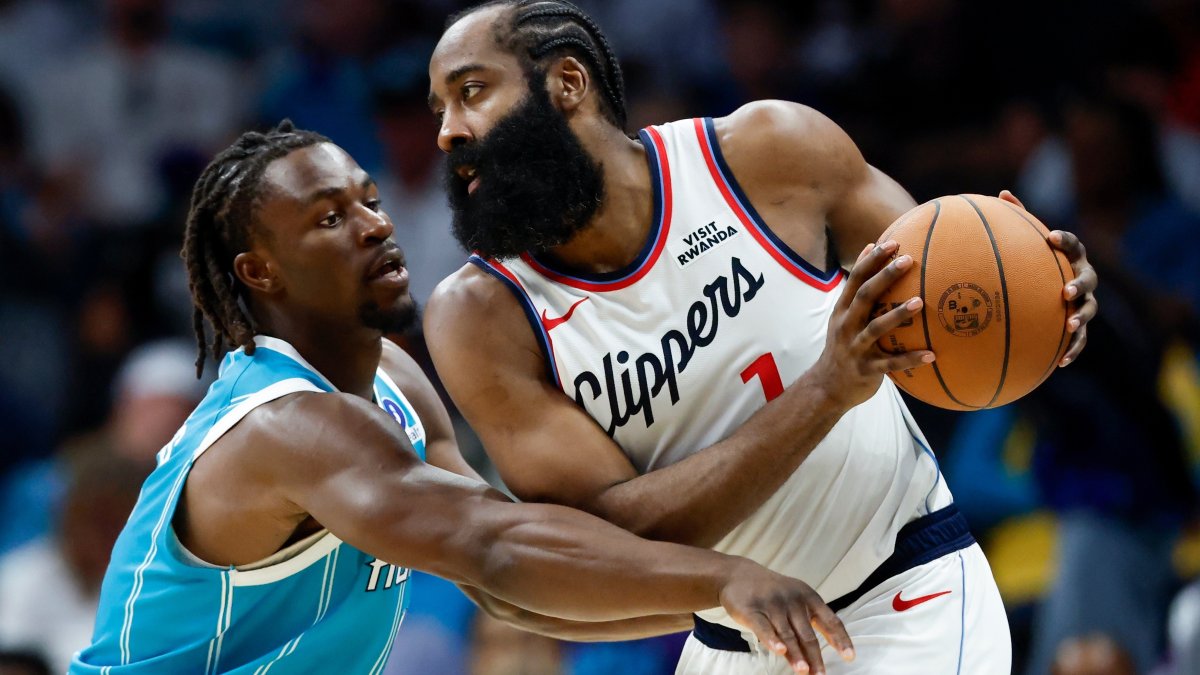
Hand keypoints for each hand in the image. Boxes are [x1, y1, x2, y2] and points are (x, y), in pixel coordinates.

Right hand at [720, 560, 854, 673]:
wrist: (738, 574)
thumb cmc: (773, 591)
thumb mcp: (797, 597)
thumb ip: (813, 619)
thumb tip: (834, 647)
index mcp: (808, 597)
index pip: (830, 620)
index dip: (840, 640)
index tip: (849, 657)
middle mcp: (792, 600)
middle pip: (807, 634)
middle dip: (815, 657)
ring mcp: (772, 605)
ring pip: (787, 635)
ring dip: (796, 655)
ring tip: (804, 671)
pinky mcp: (751, 610)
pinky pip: (763, 628)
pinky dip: (772, 640)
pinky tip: (779, 651)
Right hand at [811, 240, 933, 409]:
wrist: (827, 386)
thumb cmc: (844, 346)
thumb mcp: (843, 317)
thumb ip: (856, 289)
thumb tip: (870, 249)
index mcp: (843, 311)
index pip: (855, 280)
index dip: (872, 260)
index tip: (891, 243)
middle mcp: (847, 326)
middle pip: (865, 297)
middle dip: (885, 277)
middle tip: (907, 260)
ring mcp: (856, 348)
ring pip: (876, 328)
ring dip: (897, 314)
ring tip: (919, 301)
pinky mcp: (866, 370)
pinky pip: (890, 364)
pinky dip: (910, 359)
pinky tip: (932, 354)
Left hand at [999, 190, 1097, 365]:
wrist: (1044, 291)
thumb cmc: (1032, 263)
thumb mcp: (1024, 243)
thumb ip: (1017, 219)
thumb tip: (1002, 193)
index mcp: (1070, 257)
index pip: (1072, 246)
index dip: (1064, 241)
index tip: (1050, 237)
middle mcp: (1082, 279)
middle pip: (1087, 280)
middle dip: (1078, 284)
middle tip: (1065, 289)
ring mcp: (1083, 304)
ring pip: (1088, 310)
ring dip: (1080, 317)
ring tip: (1069, 324)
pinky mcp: (1077, 329)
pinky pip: (1079, 341)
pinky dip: (1073, 350)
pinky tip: (1061, 363)